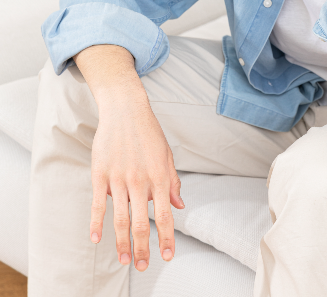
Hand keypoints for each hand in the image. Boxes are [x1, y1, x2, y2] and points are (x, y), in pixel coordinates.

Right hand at [89, 89, 183, 271]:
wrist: (125, 110)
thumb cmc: (148, 132)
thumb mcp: (167, 155)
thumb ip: (172, 182)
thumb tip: (179, 206)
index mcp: (159, 177)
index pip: (164, 216)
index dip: (166, 239)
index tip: (167, 256)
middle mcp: (140, 181)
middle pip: (140, 223)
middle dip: (143, 248)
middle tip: (143, 266)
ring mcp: (119, 179)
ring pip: (120, 219)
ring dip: (122, 243)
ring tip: (125, 260)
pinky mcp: (101, 174)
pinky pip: (98, 204)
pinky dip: (96, 224)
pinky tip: (97, 239)